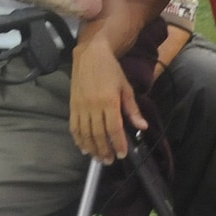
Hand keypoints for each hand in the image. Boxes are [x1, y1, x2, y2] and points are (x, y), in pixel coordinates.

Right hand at [68, 38, 145, 163]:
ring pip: (85, 134)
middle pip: (98, 135)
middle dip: (105, 150)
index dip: (118, 144)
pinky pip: (74, 127)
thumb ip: (132, 109)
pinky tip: (84, 147)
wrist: (90, 55)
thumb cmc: (111, 70)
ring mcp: (81, 107)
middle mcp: (93, 106)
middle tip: (110, 160)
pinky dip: (78, 139)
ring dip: (92, 148)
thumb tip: (142, 126)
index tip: (122, 154)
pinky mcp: (72, 106)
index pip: (114, 129)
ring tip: (98, 158)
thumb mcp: (126, 87)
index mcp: (109, 101)